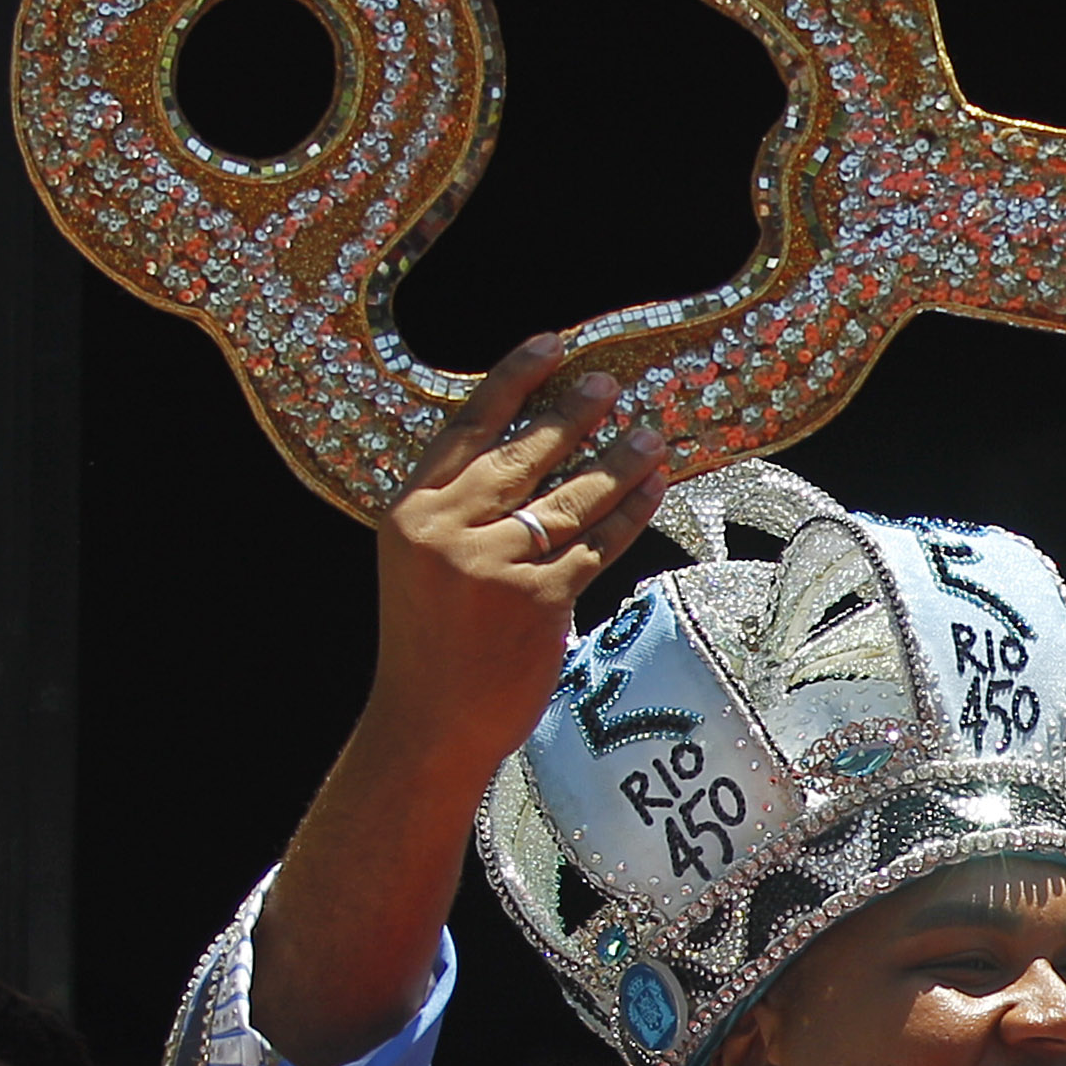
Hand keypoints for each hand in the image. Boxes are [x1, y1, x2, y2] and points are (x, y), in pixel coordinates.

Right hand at [367, 331, 668, 788]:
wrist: (428, 722)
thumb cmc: (430, 643)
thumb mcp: (422, 561)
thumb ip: (460, 509)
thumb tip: (533, 450)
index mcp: (410, 510)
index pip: (468, 426)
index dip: (513, 379)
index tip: (551, 342)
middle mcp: (448, 529)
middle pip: (525, 454)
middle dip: (575, 414)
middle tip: (613, 383)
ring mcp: (494, 565)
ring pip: (570, 499)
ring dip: (618, 463)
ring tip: (651, 436)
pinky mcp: (538, 601)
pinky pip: (597, 546)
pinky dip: (630, 516)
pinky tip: (655, 492)